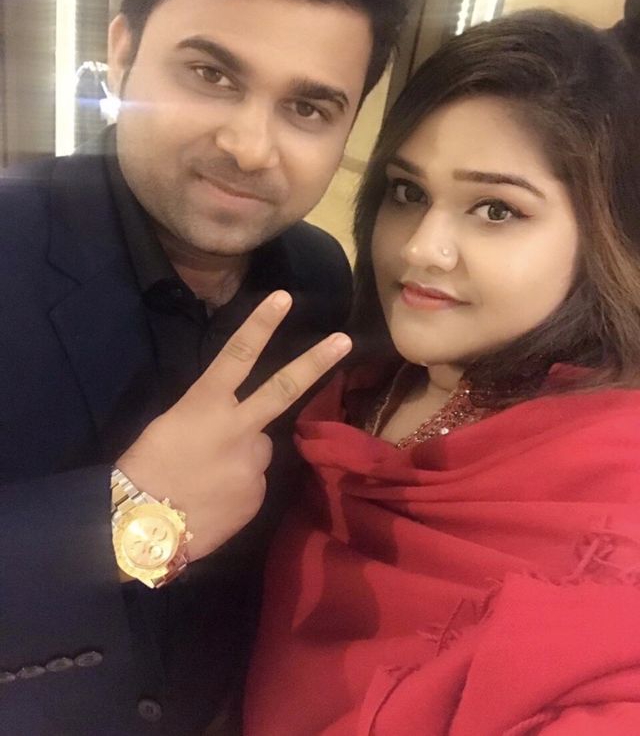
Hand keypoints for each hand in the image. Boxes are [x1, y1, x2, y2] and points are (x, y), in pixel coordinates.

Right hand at [115, 290, 350, 560]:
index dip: (260, 325)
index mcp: (205, 404)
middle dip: (316, 361)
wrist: (143, 529)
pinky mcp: (258, 494)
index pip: (236, 355)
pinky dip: (238, 486)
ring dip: (242, 456)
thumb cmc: (145, 469)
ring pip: (259, 449)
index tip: (284, 298)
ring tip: (209, 477)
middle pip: (283, 389)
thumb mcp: (172, 426)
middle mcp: (237, 428)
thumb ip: (211, 416)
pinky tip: (214, 499)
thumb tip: (237, 425)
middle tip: (344, 340)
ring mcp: (252, 463)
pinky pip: (253, 482)